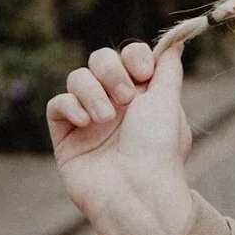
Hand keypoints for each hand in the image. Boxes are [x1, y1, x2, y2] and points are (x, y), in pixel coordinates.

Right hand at [47, 41, 194, 234]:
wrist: (137, 193)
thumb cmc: (158, 149)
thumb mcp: (168, 102)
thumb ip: (168, 69)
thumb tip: (177, 41)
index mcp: (143, 94)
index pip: (129, 56)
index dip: (133, 56)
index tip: (144, 72)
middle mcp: (115, 103)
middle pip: (100, 60)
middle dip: (111, 70)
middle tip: (125, 97)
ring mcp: (89, 119)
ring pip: (77, 78)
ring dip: (91, 91)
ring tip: (105, 118)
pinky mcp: (66, 136)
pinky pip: (57, 105)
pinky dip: (70, 106)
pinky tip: (86, 123)